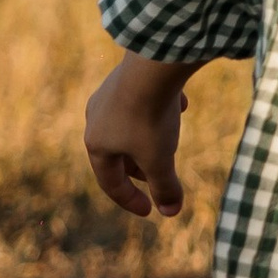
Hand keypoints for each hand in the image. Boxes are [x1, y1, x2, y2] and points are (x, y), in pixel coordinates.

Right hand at [82, 51, 199, 218]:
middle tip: (159, 180)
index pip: (110, 182)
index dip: (131, 201)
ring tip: (170, 143)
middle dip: (141, 170)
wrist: (152, 65)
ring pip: (129, 126)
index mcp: (96, 144)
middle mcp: (95, 118)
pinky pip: (141, 101)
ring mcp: (108, 95)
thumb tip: (171, 212)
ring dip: (149, 139)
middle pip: (118, 154)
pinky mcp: (125, 76)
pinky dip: (159, 109)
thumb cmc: (150, 118)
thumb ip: (165, 188)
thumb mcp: (160, 160)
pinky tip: (182, 105)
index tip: (150, 211)